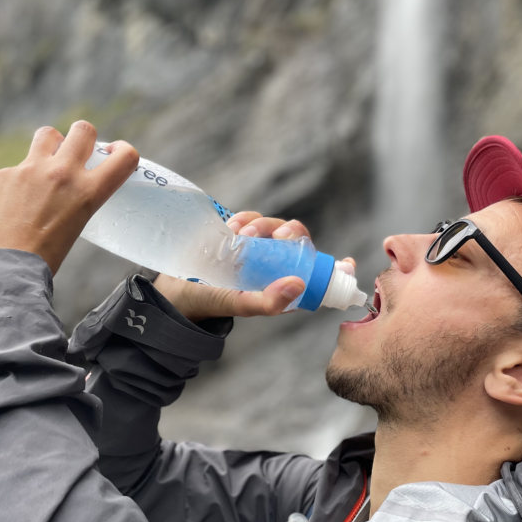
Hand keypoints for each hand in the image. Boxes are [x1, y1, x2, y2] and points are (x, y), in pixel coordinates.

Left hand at [0, 122, 138, 274]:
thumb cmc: (40, 260)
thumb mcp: (74, 227)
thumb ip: (75, 200)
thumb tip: (66, 191)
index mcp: (87, 193)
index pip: (124, 157)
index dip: (123, 151)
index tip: (114, 154)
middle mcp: (61, 174)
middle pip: (84, 130)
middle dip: (84, 139)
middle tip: (77, 155)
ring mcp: (29, 170)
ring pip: (48, 134)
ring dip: (51, 145)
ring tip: (45, 166)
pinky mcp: (2, 175)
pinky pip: (17, 168)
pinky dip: (18, 181)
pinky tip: (11, 205)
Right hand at [153, 212, 355, 322]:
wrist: (172, 290)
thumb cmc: (209, 302)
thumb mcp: (242, 303)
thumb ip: (270, 301)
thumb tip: (299, 283)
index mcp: (281, 287)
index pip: (317, 275)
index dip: (337, 269)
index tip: (348, 262)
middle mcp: (272, 268)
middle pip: (298, 243)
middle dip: (294, 232)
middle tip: (281, 233)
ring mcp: (255, 251)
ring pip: (275, 228)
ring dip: (265, 224)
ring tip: (244, 233)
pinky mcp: (237, 237)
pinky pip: (252, 219)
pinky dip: (248, 218)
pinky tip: (235, 226)